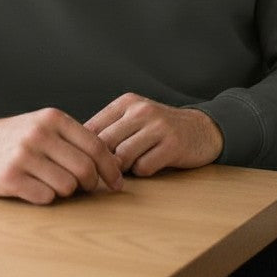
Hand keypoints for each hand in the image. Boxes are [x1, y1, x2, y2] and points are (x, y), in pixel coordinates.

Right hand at [0, 108, 123, 204]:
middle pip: (85, 168)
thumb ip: (73, 139)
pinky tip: (35, 188)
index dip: (111, 168)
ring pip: (67, 186)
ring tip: (54, 184)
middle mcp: (39, 134)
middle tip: (87, 188)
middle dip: (91, 184)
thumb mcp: (44, 126)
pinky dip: (46, 197)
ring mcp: (24, 155)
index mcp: (53, 118)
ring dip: (67, 191)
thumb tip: (110, 163)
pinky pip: (45, 197)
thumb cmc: (16, 138)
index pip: (95, 145)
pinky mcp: (10, 178)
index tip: (118, 183)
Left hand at [84, 93, 223, 177]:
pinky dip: (143, 172)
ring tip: (130, 168)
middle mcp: (141, 110)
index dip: (84, 150)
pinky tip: (151, 165)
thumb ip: (109, 129)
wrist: (202, 130)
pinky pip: (144, 168)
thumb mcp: (133, 118)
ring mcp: (158, 126)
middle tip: (103, 175)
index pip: (92, 128)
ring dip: (123, 169)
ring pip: (122, 157)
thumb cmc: (159, 129)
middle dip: (102, 163)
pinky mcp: (172, 145)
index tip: (84, 164)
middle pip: (105, 144)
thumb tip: (74, 149)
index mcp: (126, 102)